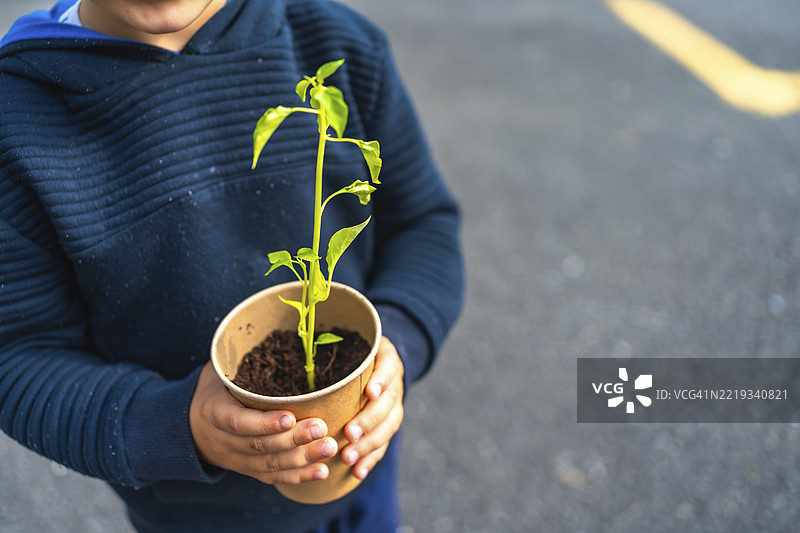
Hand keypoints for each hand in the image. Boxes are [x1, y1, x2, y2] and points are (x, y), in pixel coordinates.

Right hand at [189, 362, 337, 484]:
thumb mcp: (218, 371)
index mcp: (214, 413)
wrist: (189, 427)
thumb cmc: (214, 389)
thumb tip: (268, 328)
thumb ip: (239, 359)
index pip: (238, 422)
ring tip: (330, 448)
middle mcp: (225, 441)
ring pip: (270, 464)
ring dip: (302, 458)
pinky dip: (299, 476)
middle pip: (260, 446)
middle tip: (323, 429)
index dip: (263, 423)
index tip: (289, 418)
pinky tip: (322, 471)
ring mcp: (237, 459)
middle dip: (293, 439)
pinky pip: (274, 477)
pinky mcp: (250, 470)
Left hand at [340, 336, 404, 479]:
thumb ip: (334, 342)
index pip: (389, 367)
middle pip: (389, 403)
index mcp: (386, 358)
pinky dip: (371, 458)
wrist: (375, 362)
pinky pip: (384, 443)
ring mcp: (394, 405)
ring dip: (369, 444)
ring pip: (388, 426)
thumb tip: (304, 343)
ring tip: (349, 457)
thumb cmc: (352, 351)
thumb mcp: (349, 340)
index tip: (370, 392)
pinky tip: (358, 472)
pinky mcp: (388, 424)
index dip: (382, 380)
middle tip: (350, 433)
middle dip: (369, 420)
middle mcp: (394, 382)